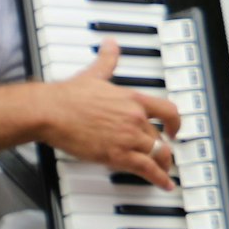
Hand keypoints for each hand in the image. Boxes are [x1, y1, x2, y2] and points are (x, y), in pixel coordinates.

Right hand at [39, 40, 181, 189]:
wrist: (51, 111)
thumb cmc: (68, 96)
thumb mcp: (95, 74)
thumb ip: (107, 60)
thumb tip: (110, 44)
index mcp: (133, 99)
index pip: (168, 110)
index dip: (176, 122)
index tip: (175, 129)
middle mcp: (136, 118)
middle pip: (161, 137)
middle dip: (164, 148)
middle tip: (164, 155)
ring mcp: (128, 137)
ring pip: (158, 153)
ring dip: (164, 165)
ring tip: (165, 172)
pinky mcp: (118, 155)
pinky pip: (147, 169)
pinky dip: (159, 178)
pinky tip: (164, 184)